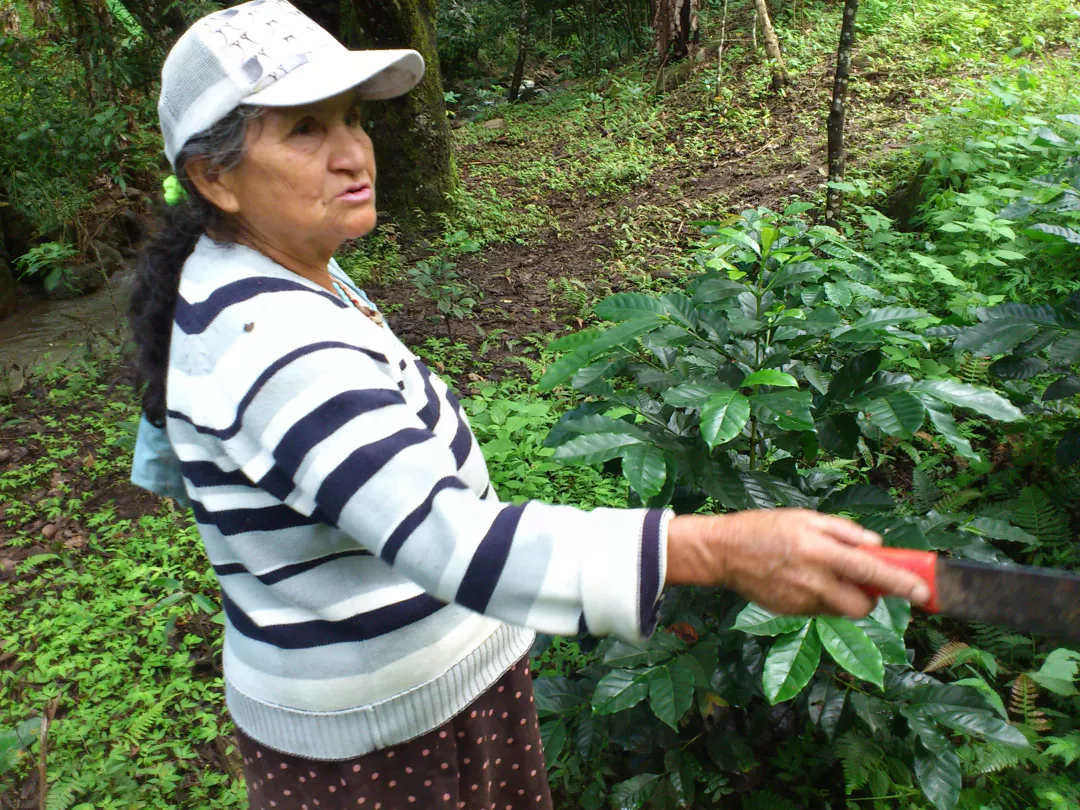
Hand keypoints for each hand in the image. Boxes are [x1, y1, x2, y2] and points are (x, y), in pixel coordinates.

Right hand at [666, 509, 931, 617]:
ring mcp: (800, 600)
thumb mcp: (805, 516)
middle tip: (860, 580)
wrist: (721, 552)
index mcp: (819, 550)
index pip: (871, 571)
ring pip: (840, 610)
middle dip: (870, 598)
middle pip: (861, 605)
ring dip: (843, 597)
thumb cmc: (764, 528)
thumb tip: (876, 546)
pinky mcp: (789, 612)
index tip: (922, 592)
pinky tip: (799, 580)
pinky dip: (820, 598)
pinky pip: (819, 610)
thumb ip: (844, 531)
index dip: (901, 583)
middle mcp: (812, 579)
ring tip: (820, 574)